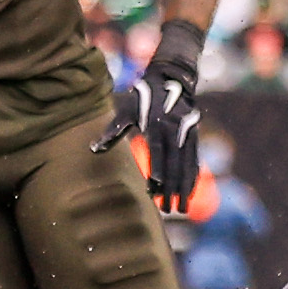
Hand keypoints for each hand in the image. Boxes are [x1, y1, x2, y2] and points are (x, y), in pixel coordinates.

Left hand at [93, 18, 203, 210]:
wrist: (171, 78)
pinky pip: (194, 161)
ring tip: (181, 209)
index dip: (158, 172)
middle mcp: (175, 130)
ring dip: (184, 189)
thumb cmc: (142, 96)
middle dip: (172, 189)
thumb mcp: (126, 110)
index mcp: (157, 124)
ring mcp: (187, 133)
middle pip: (175, 164)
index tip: (154, 191)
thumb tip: (93, 150)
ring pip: (187, 166)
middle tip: (168, 210)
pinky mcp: (194, 136)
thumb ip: (112, 131)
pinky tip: (189, 193)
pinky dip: (192, 178)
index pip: (159, 153)